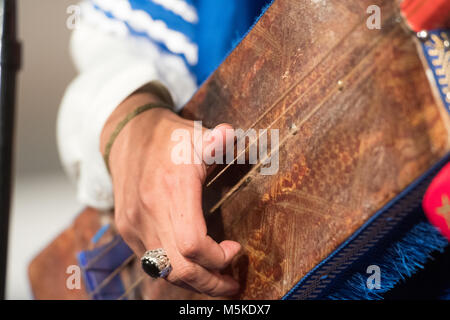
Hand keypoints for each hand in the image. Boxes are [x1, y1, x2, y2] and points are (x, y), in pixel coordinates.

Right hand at [100, 89, 240, 296]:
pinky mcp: (127, 229)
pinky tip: (191, 265)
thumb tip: (233, 134)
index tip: (235, 248)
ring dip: (192, 281)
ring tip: (214, 280)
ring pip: (164, 271)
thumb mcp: (197, 134)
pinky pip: (152, 262)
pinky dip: (174, 270)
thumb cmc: (167, 137)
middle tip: (231, 285)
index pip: (193, 244)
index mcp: (172, 190)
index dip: (218, 257)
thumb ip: (219, 139)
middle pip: (180, 269)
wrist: (127, 136)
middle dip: (210, 284)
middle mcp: (149, 213)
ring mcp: (134, 224)